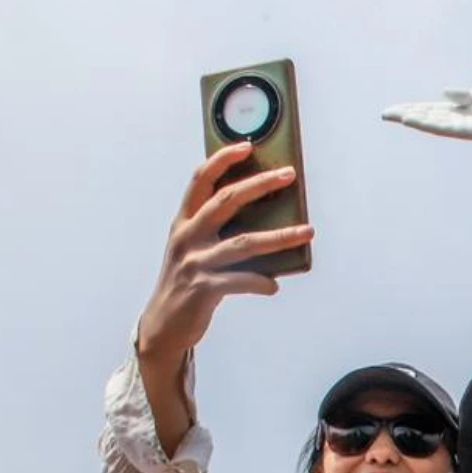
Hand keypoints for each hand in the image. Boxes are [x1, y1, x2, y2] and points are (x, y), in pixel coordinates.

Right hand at [135, 144, 313, 363]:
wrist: (164, 326)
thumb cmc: (188, 282)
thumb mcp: (194, 250)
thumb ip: (217, 231)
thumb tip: (268, 217)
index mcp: (184, 222)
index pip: (200, 180)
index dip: (222, 160)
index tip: (247, 146)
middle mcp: (187, 236)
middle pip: (226, 200)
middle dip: (260, 184)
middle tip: (289, 175)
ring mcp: (194, 262)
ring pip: (244, 242)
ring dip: (280, 236)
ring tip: (308, 231)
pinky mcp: (203, 288)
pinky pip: (241, 281)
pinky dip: (262, 282)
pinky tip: (274, 285)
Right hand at [381, 89, 471, 144]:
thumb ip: (461, 95)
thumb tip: (443, 92)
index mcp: (458, 113)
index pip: (429, 110)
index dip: (411, 109)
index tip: (393, 109)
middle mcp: (457, 122)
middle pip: (426, 118)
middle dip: (407, 115)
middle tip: (386, 114)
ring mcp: (461, 128)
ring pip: (432, 124)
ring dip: (414, 120)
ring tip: (397, 116)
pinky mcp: (469, 131)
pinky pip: (444, 127)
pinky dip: (429, 123)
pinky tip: (415, 119)